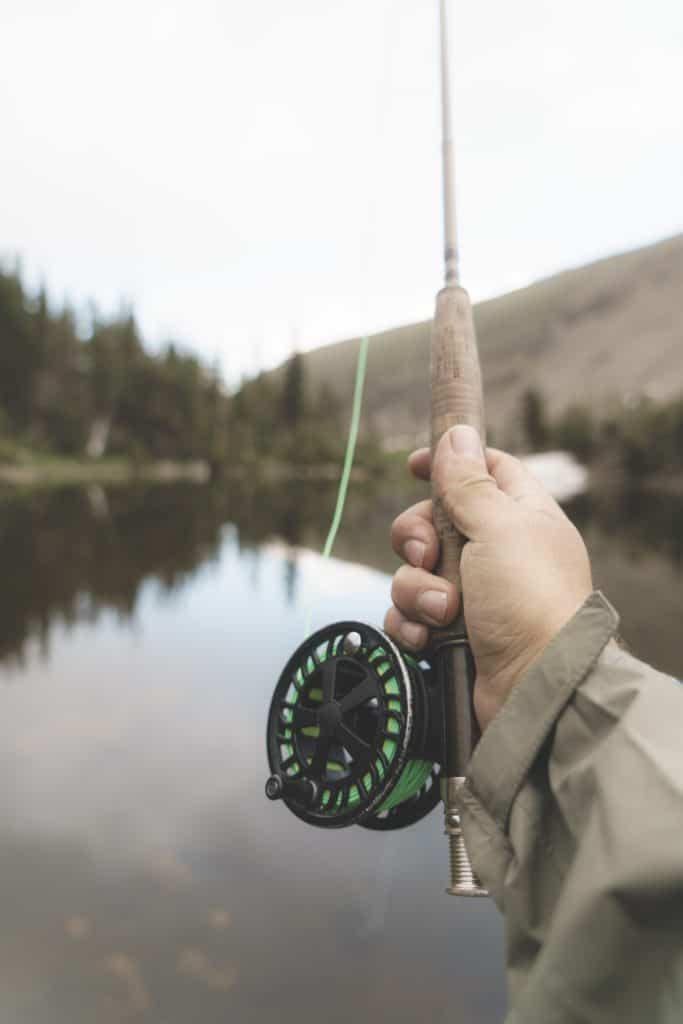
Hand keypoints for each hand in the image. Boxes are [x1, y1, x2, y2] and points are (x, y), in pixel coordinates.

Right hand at [384, 425, 592, 729]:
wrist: (533, 686)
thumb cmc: (529, 600)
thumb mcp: (501, 527)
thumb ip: (469, 482)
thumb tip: (456, 433)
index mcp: (519, 517)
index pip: (484, 470)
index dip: (448, 462)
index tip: (416, 464)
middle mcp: (494, 552)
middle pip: (431, 522)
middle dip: (416, 538)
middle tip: (428, 556)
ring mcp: (471, 594)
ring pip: (412, 571)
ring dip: (417, 590)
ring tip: (444, 612)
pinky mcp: (449, 632)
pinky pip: (407, 613)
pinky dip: (412, 624)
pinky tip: (429, 638)